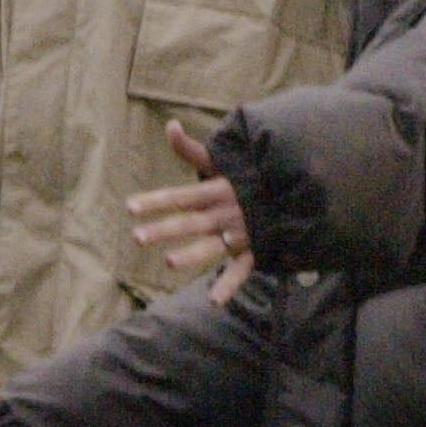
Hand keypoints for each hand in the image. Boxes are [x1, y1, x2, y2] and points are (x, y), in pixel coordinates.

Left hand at [127, 120, 254, 304]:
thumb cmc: (250, 175)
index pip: (180, 196)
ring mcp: (240, 232)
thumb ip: (192, 149)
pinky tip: (214, 301)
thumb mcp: (222, 161)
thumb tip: (170, 125)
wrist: (295, 188)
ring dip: (191, 254)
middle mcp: (225, 212)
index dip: (155, 200)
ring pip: (212, 245)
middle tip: (136, 237)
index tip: (129, 206)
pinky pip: (241, 270)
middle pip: (190, 222)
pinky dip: (229, 285)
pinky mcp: (254, 250)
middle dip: (163, 229)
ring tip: (168, 262)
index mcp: (216, 190)